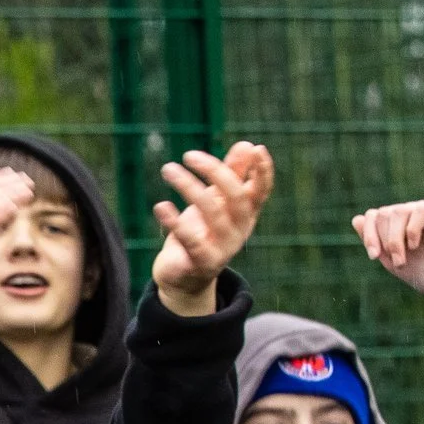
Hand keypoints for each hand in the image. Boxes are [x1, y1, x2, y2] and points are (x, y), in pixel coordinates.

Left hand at [151, 141, 273, 314]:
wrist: (183, 277)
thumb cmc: (202, 233)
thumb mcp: (216, 203)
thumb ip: (231, 175)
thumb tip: (246, 146)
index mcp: (245, 215)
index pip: (260, 192)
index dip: (263, 171)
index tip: (257, 149)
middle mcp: (239, 231)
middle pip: (236, 198)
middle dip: (216, 172)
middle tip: (189, 155)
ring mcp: (222, 249)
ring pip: (211, 213)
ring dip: (188, 187)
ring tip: (168, 169)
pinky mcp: (200, 263)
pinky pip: (189, 239)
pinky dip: (173, 221)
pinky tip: (160, 206)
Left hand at [352, 198, 423, 343]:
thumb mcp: (392, 260)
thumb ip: (375, 241)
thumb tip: (356, 218)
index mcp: (399, 224)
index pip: (374, 216)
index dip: (368, 234)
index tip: (374, 257)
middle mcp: (413, 214)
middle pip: (385, 213)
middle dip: (384, 240)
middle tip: (397, 263)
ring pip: (399, 211)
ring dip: (396, 239)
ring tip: (403, 260)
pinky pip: (421, 209)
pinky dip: (412, 229)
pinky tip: (415, 245)